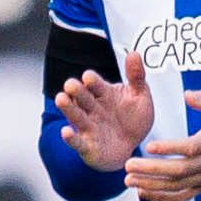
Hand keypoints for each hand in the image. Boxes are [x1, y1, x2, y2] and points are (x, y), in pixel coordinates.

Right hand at [54, 53, 152, 173]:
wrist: (131, 147)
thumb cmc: (132, 120)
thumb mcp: (139, 97)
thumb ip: (136, 77)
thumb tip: (134, 53)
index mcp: (103, 94)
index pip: (94, 83)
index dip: (91, 80)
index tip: (89, 77)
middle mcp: (92, 108)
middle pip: (81, 96)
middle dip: (76, 90)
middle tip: (71, 85)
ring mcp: (88, 126)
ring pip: (75, 115)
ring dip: (68, 107)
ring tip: (61, 99)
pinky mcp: (87, 145)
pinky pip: (77, 141)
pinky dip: (70, 138)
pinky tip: (66, 132)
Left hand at [125, 88, 200, 200]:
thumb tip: (188, 95)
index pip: (190, 148)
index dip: (170, 148)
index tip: (149, 146)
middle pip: (179, 171)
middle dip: (152, 169)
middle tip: (129, 165)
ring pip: (177, 186)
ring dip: (151, 185)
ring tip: (129, 180)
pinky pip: (181, 197)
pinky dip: (161, 198)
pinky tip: (142, 192)